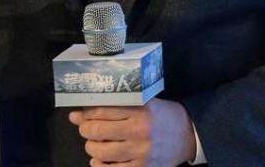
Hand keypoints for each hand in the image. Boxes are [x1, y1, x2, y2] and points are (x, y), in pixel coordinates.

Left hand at [68, 98, 196, 166]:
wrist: (188, 135)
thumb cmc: (163, 116)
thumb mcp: (144, 103)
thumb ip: (114, 107)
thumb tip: (76, 115)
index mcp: (141, 110)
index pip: (102, 110)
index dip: (87, 113)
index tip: (84, 114)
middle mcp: (140, 131)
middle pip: (97, 131)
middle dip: (86, 129)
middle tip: (87, 128)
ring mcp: (141, 152)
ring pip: (101, 152)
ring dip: (91, 147)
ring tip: (95, 143)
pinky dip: (99, 166)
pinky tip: (100, 160)